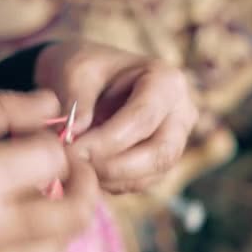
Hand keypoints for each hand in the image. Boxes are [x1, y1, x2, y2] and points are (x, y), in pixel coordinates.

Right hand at [0, 91, 98, 251]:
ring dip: (65, 211)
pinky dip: (42, 237)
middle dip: (83, 183)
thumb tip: (54, 103)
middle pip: (76, 213)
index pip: (53, 160)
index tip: (43, 136)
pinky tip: (19, 216)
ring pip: (63, 241)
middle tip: (69, 166)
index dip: (57, 142)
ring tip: (40, 189)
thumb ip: (3, 108)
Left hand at [36, 41, 197, 193]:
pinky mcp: (160, 162)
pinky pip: (140, 183)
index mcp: (166, 81)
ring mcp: (175, 140)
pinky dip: (110, 184)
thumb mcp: (75, 72)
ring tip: (74, 167)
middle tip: (74, 167)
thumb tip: (73, 134)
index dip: (106, 140)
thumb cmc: (86, 68)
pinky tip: (85, 170)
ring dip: (109, 179)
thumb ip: (75, 100)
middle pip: (159, 153)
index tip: (70, 149)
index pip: (143, 119)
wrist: (90, 78)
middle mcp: (181, 113)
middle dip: (113, 167)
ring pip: (151, 174)